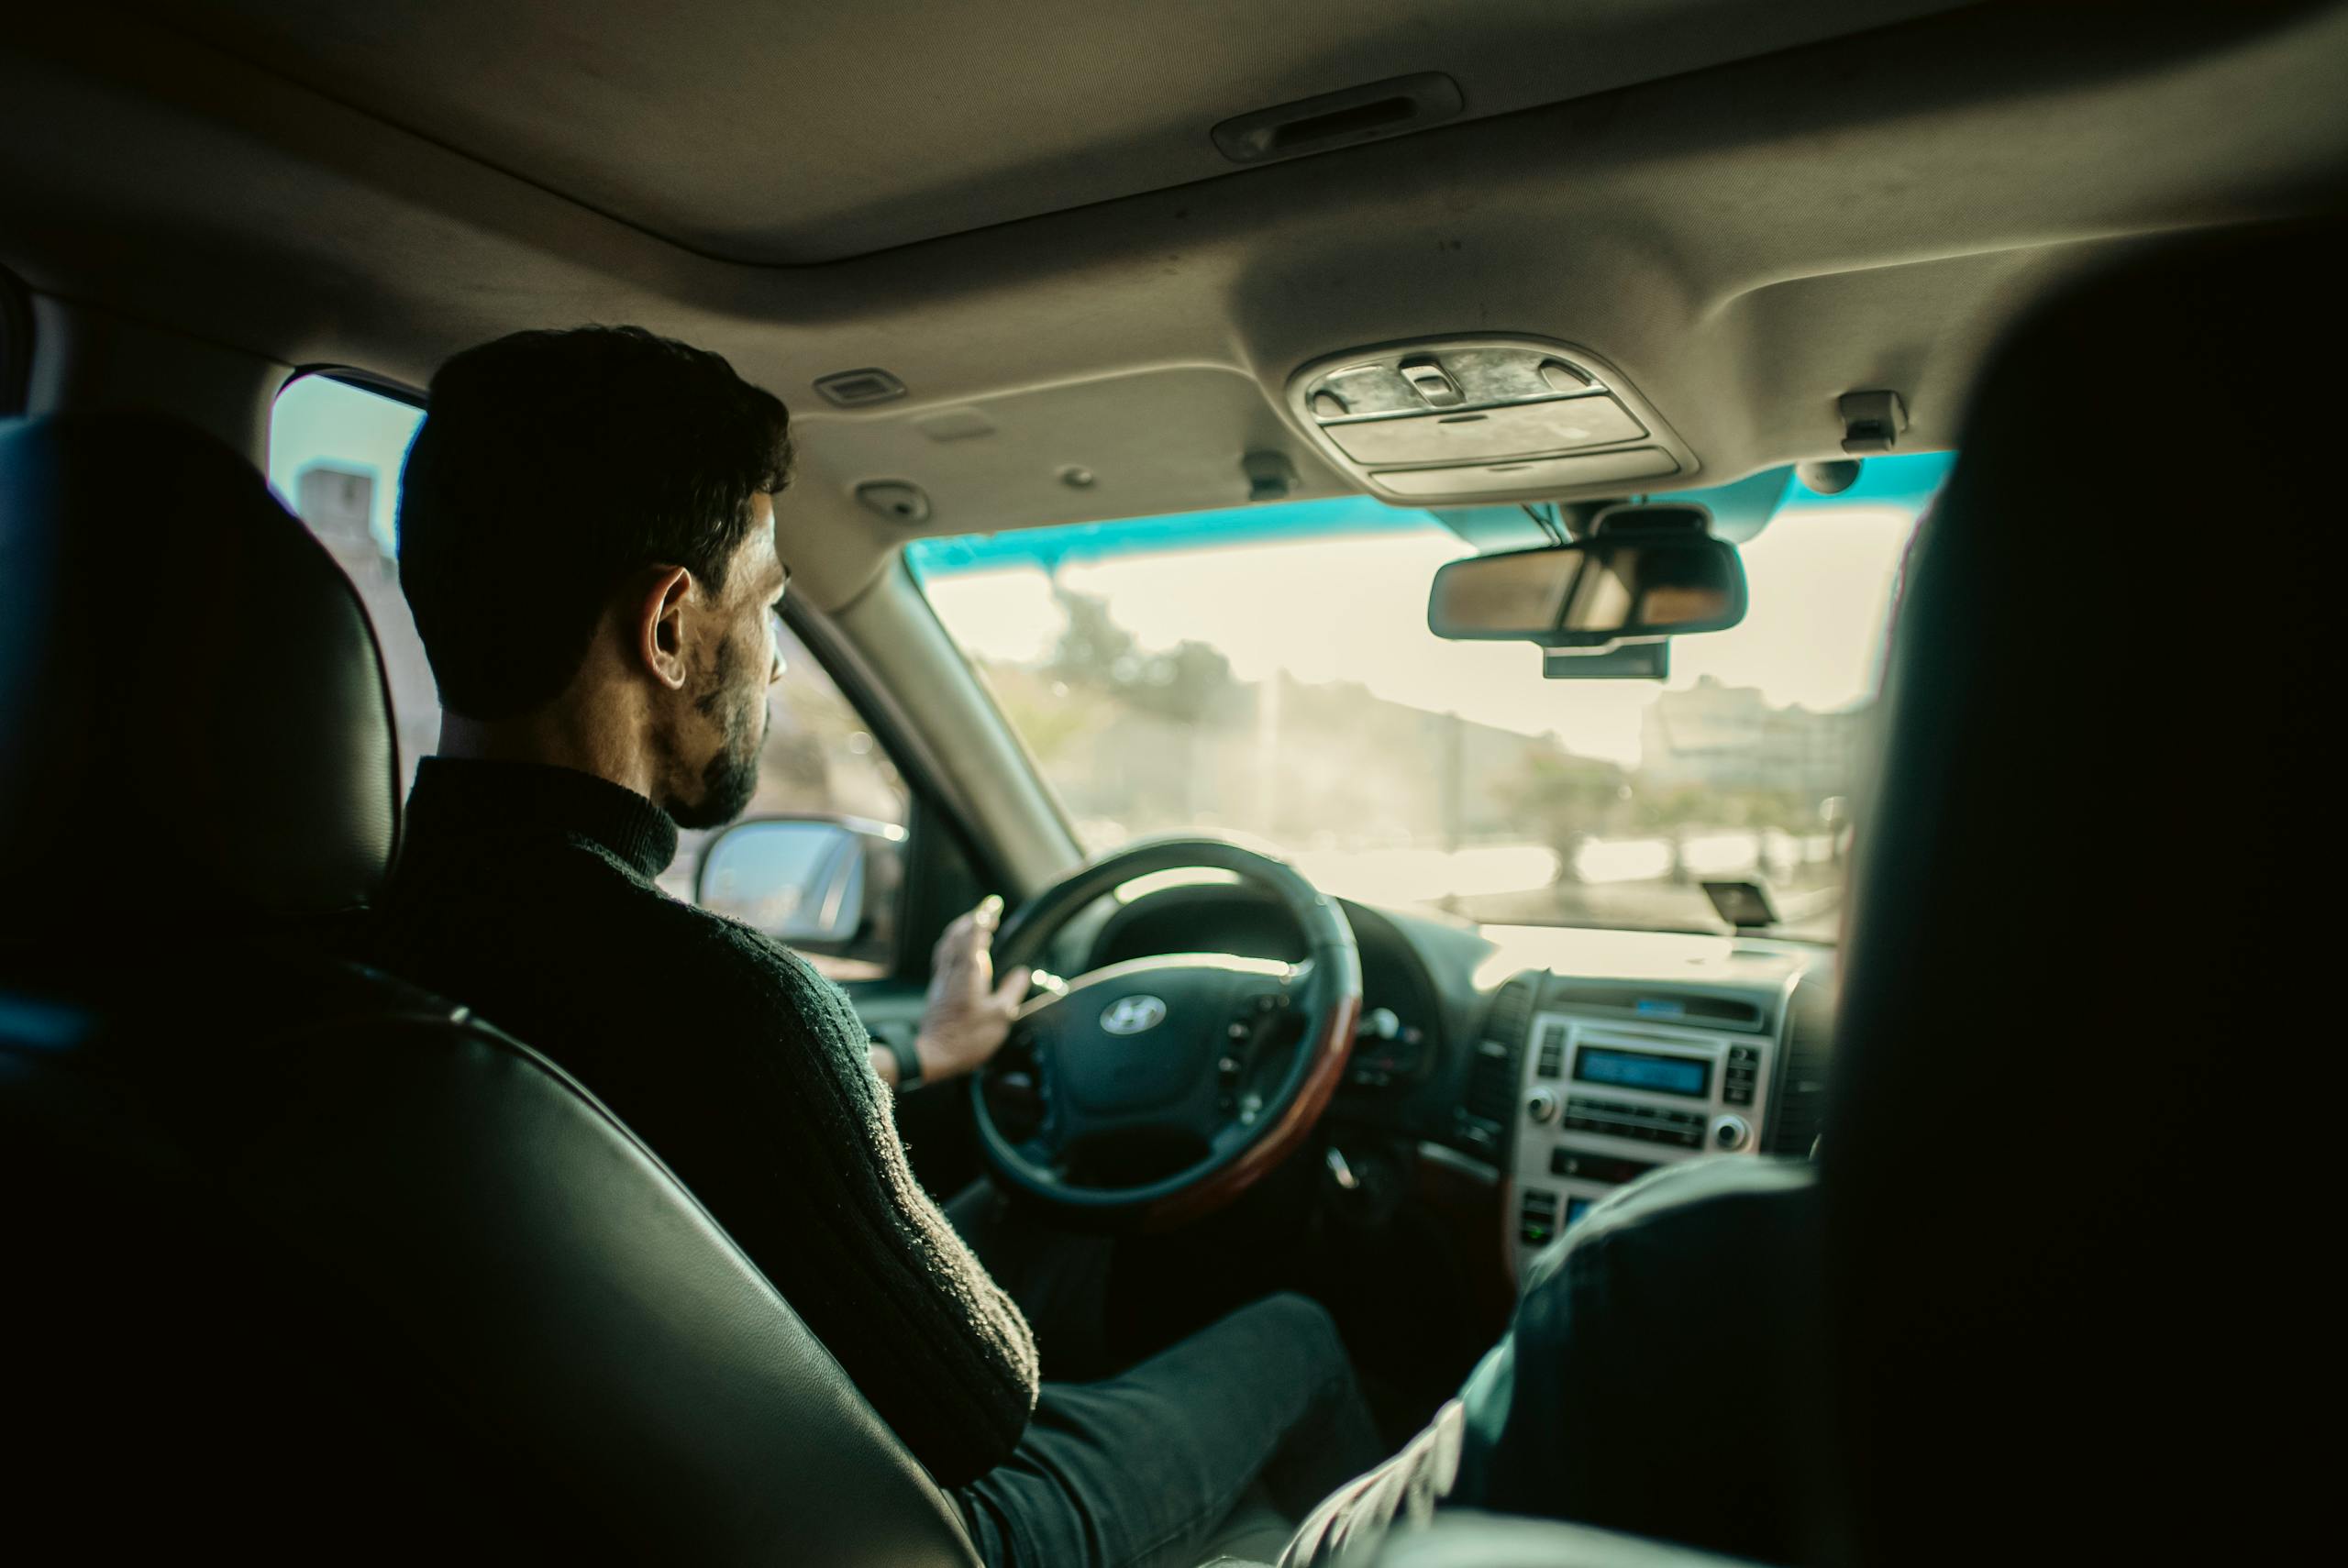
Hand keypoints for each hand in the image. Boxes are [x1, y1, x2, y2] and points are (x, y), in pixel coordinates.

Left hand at [913, 895, 1031, 1084]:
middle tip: (988, 911)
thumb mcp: (1000, 1016)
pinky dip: (954, 945)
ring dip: (960, 930)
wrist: (933, 1056)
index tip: (993, 905)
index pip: (974, 934)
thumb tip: (1021, 972)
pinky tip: (960, 952)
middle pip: (956, 934)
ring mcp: (941, 980)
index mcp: (968, 972)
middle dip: (972, 919)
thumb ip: (1012, 990)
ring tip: (974, 925)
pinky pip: (944, 957)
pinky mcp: (937, 990)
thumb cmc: (968, 1038)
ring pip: (947, 944)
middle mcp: (951, 971)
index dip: (983, 916)